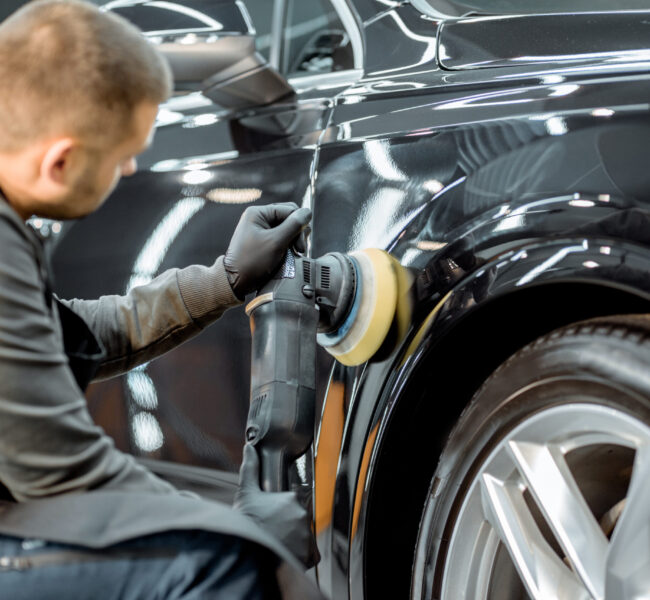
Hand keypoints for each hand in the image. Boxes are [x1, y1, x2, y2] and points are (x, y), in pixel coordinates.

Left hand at [224, 203, 311, 298]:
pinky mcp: (264, 240)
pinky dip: (287, 245)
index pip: (289, 210)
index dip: (298, 225)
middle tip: (298, 249)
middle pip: (289, 218)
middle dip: (297, 233)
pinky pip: (281, 237)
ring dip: (293, 240)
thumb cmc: (251, 262)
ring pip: (287, 228)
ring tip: (293, 253)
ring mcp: (261, 229)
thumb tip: (307, 212)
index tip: (300, 245)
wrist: (236, 281)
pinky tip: (288, 254)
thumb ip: (293, 225)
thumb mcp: (275, 242)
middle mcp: (259, 218)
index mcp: (258, 213)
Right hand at [234, 444, 317, 567]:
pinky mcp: (308, 555)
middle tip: (272, 531)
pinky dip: (301, 555)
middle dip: (287, 525)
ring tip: (276, 544)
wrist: (247, 553)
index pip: (291, 502)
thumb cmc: (246, 523)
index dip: (280, 510)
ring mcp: (307, 536)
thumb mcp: (246, 493)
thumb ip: (250, 468)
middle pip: (298, 519)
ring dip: (294, 540)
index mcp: (291, 498)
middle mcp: (303, 515)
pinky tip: (286, 554)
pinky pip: (309, 555)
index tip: (272, 517)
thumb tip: (249, 448)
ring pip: (303, 536)